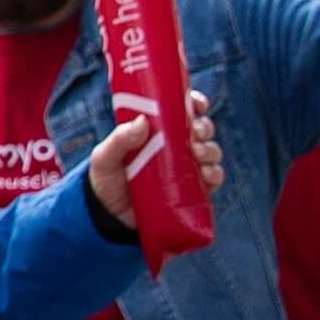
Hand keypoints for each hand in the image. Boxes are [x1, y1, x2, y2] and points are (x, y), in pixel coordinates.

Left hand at [80, 91, 221, 234]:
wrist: (109, 217)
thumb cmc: (107, 179)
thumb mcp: (105, 157)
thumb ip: (119, 139)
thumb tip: (143, 121)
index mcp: (159, 130)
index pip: (184, 109)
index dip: (195, 103)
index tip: (196, 103)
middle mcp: (177, 146)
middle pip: (202, 129)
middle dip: (204, 126)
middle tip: (195, 132)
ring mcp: (187, 168)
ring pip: (211, 152)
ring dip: (210, 150)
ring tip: (196, 154)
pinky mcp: (193, 190)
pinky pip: (213, 179)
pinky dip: (214, 174)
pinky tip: (206, 174)